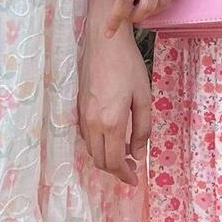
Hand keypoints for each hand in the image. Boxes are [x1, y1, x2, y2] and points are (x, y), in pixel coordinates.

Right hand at [78, 22, 151, 182]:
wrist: (104, 42)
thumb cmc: (128, 66)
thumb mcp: (143, 97)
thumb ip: (142, 129)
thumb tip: (138, 154)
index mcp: (111, 122)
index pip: (114, 162)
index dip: (125, 175)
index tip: (135, 180)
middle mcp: (92, 123)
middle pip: (100, 161)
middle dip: (116, 170)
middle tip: (132, 169)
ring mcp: (82, 116)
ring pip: (91, 150)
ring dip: (106, 158)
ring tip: (124, 155)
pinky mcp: (78, 107)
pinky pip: (86, 137)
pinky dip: (97, 145)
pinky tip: (111, 138)